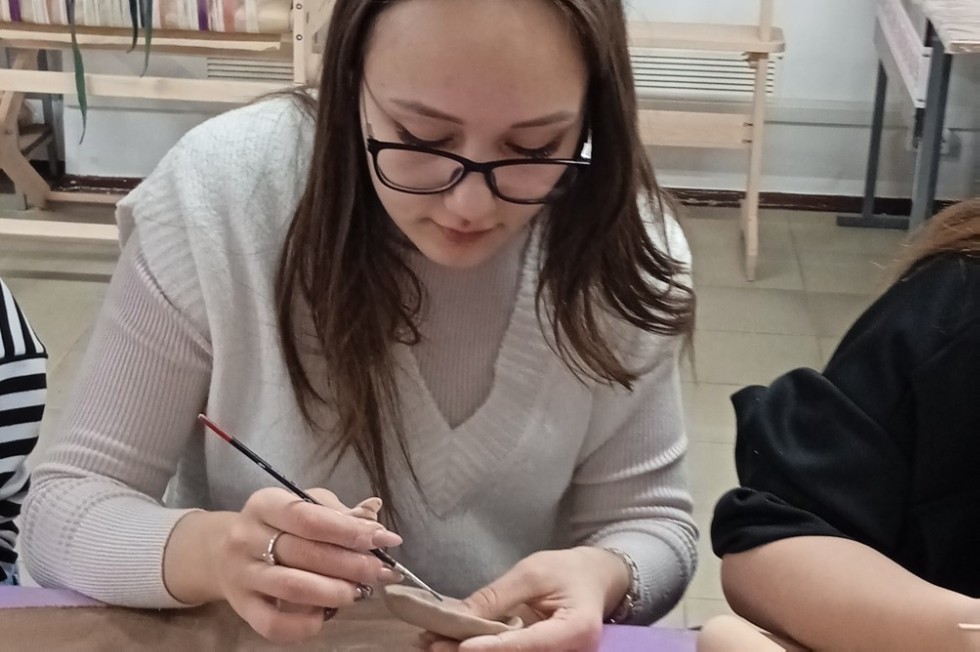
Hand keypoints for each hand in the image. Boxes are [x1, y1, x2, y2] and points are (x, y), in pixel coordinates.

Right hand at [213, 488, 402, 642]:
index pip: (309, 517)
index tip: (383, 540)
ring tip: (360, 592)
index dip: (349, 531)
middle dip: (351, 564)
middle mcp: (247, 538)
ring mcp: (242, 575)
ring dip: (335, 592)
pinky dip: (306, 624)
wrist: (221, 553)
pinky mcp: (242, 608)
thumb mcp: (303, 506)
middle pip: (305, 553)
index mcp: (265, 504)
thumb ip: (338, 513)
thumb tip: (374, 517)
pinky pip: (273, 625)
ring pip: (293, 588)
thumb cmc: (276, 526)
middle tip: (382, 572)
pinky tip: (327, 614)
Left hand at [421, 547, 629, 651]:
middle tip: (432, 644)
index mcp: (575, 630)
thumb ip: (496, 596)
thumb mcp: (532, 572)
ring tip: (433, 642)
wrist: (594, 579)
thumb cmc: (568, 569)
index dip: (494, 648)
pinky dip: (482, 649)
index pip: (529, 645)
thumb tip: (456, 615)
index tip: (461, 646)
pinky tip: (451, 642)